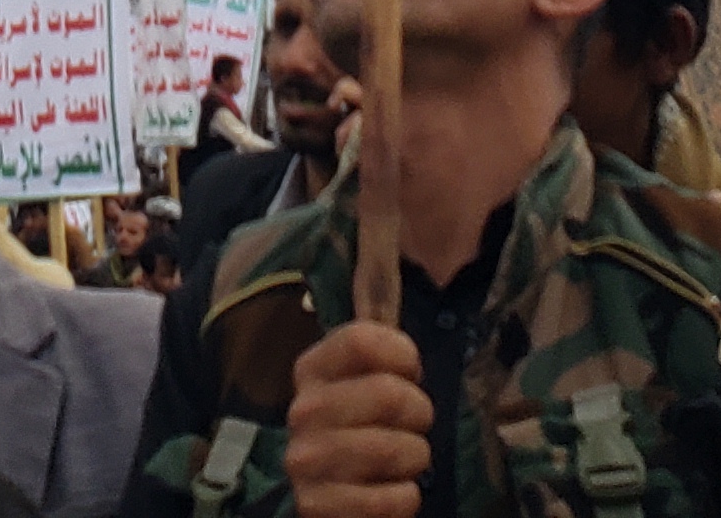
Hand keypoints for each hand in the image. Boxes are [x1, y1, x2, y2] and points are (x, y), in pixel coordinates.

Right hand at [281, 322, 427, 517]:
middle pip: (390, 394)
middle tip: (412, 425)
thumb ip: (379, 338)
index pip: (363, 339)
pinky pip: (395, 500)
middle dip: (419, 414)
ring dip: (415, 458)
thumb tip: (387, 231)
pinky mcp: (315, 508)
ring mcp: (305, 462)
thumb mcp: (366, 381)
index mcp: (311, 368)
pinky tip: (391, 493)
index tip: (410, 373)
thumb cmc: (364, 430)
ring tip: (402, 460)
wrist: (337, 503)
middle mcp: (301, 411)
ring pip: (398, 449)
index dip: (403, 355)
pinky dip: (406, 500)